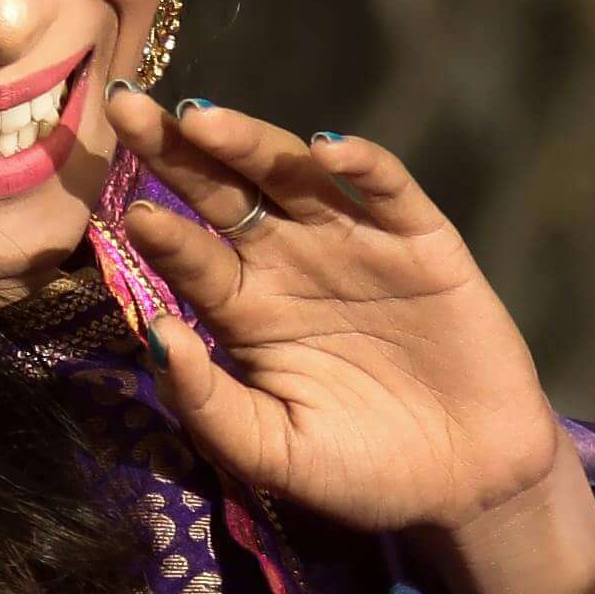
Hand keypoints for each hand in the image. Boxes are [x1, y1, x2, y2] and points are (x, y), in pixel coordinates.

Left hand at [103, 87, 562, 535]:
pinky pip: (388, 190)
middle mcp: (290, 261)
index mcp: (245, 309)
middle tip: (126, 107)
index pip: (190, 255)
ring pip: (293, 175)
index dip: (160, 231)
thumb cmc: (361, 470)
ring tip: (203, 120)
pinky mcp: (422, 242)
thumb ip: (210, 404)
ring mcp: (355, 243)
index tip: (128, 211)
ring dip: (250, 142)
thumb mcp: (273, 452)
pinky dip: (363, 163)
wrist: (468, 486)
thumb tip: (153, 333)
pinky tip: (328, 149)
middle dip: (175, 149)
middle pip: (223, 191)